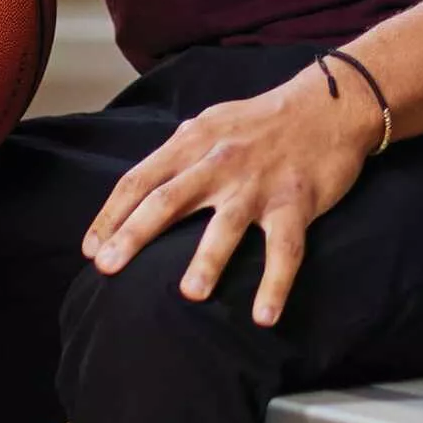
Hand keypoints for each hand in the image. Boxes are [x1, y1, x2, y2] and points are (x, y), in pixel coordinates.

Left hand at [83, 68, 382, 326]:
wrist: (331, 105)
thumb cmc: (265, 119)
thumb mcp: (214, 122)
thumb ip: (182, 149)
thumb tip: (148, 179)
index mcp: (195, 141)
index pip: (141, 178)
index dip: (112, 215)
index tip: (90, 250)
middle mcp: (221, 161)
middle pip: (169, 199)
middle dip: (134, 234)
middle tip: (107, 268)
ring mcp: (259, 183)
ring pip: (228, 224)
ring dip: (208, 260)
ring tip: (189, 296)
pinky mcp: (297, 202)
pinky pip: (285, 248)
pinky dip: (276, 283)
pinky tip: (264, 316)